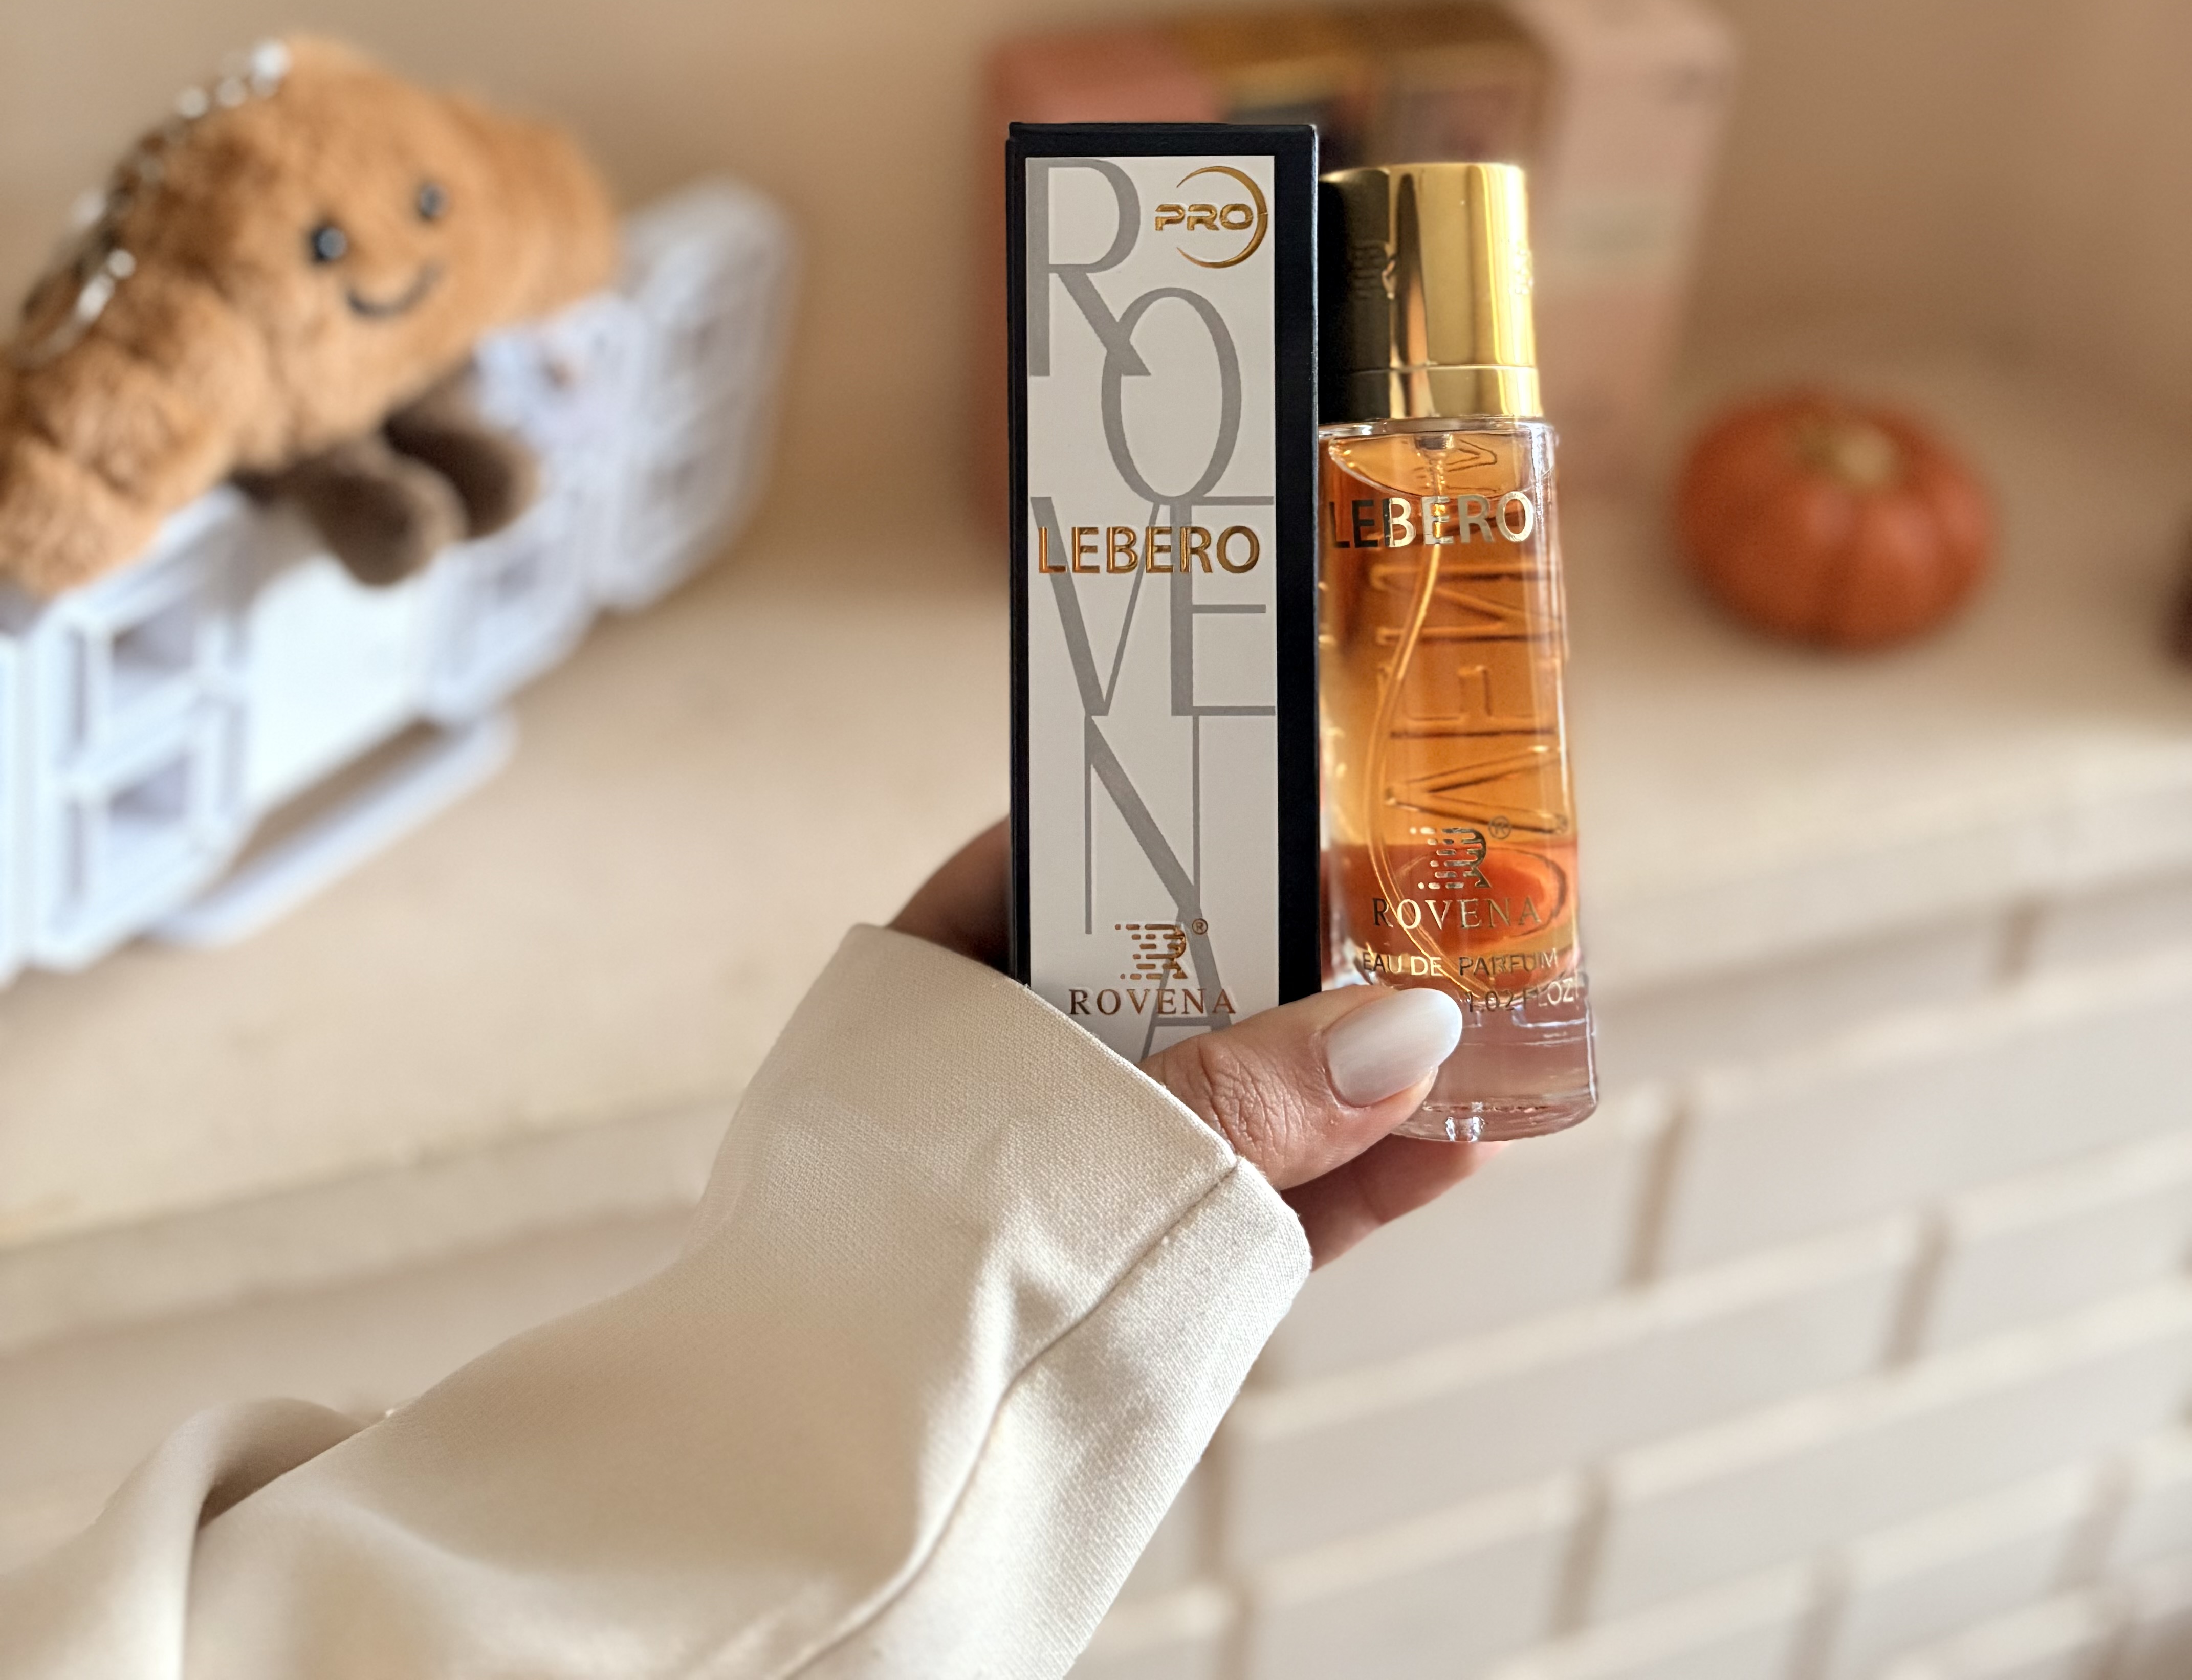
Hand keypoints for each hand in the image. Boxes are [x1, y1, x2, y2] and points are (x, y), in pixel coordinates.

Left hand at [892, 821, 1484, 1266]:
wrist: (812, 1500)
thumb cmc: (894, 1278)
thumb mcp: (1086, 1147)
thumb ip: (1246, 1096)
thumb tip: (1408, 1027)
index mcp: (943, 986)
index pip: (1064, 859)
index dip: (1179, 819)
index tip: (1290, 789)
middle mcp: (1013, 1069)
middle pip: (1180, 973)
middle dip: (1299, 948)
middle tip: (1419, 900)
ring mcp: (1081, 1174)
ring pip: (1239, 1093)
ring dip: (1353, 1068)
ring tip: (1474, 1018)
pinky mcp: (1139, 1275)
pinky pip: (1261, 1206)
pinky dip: (1354, 1177)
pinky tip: (1454, 1143)